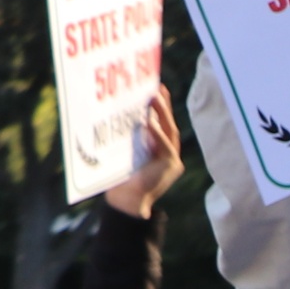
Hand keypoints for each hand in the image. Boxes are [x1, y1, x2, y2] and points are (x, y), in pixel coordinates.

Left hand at [104, 90, 186, 218]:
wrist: (128, 201)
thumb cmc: (122, 179)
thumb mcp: (126, 153)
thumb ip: (130, 138)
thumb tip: (116, 114)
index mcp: (159, 150)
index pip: (161, 124)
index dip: (161, 106)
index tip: (155, 88)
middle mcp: (169, 153)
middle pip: (168, 124)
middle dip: (163, 105)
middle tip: (156, 87)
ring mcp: (173, 160)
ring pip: (169, 130)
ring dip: (162, 112)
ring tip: (154, 97)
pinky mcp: (172, 165)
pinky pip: (165, 144)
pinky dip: (156, 132)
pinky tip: (149, 120)